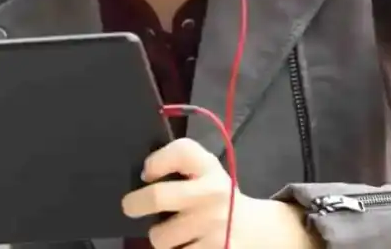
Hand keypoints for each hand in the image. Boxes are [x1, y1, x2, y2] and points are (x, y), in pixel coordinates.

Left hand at [122, 139, 317, 248]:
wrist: (259, 230)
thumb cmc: (218, 197)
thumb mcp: (205, 171)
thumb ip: (176, 162)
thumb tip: (143, 175)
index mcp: (209, 168)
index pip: (180, 151)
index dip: (155, 162)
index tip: (147, 174)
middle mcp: (213, 194)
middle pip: (156, 197)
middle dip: (134, 204)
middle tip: (132, 207)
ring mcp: (215, 226)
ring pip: (160, 237)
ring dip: (160, 237)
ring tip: (173, 231)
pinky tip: (188, 243)